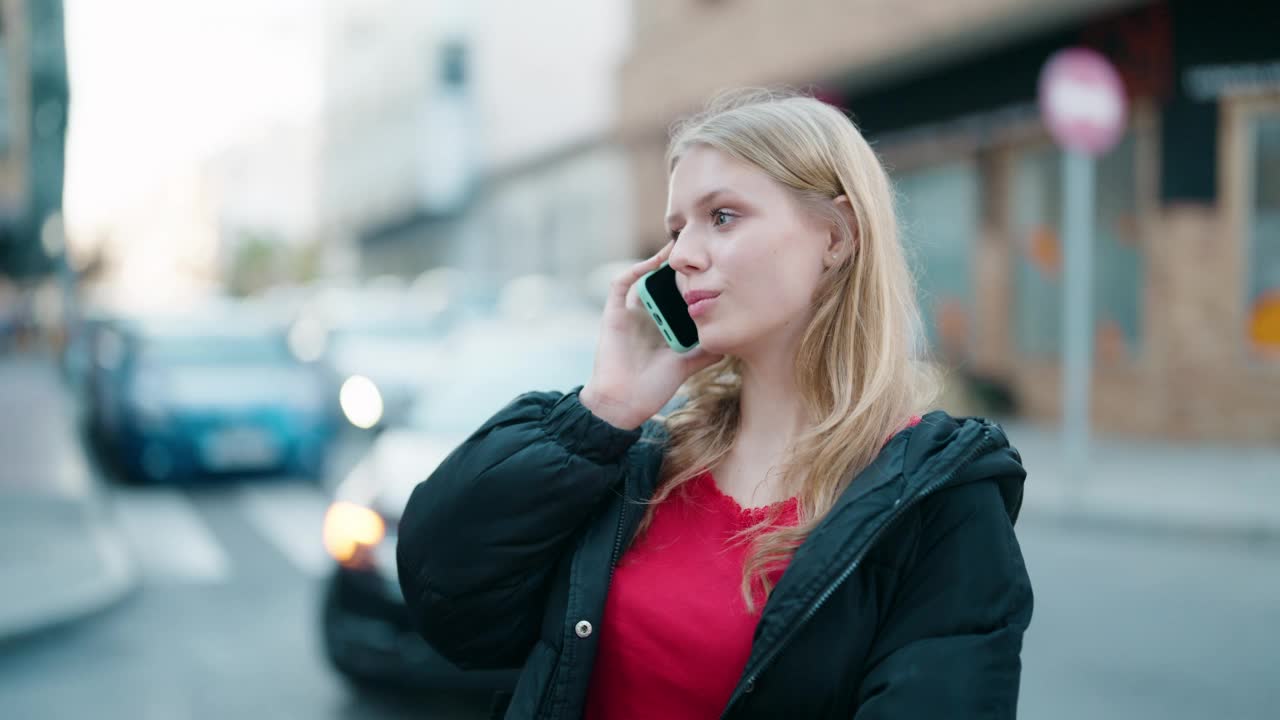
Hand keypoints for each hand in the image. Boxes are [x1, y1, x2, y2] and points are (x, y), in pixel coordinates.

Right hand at [581, 242, 722, 429]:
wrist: (625, 402)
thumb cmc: (653, 388)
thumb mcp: (688, 365)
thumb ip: (705, 352)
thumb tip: (730, 340)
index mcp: (662, 327)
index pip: (677, 297)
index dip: (691, 282)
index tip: (712, 269)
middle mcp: (646, 317)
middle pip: (663, 284)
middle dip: (679, 267)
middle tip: (699, 250)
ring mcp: (629, 313)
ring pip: (644, 278)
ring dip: (659, 261)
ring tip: (679, 246)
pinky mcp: (614, 313)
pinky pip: (622, 284)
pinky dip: (637, 269)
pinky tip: (657, 260)